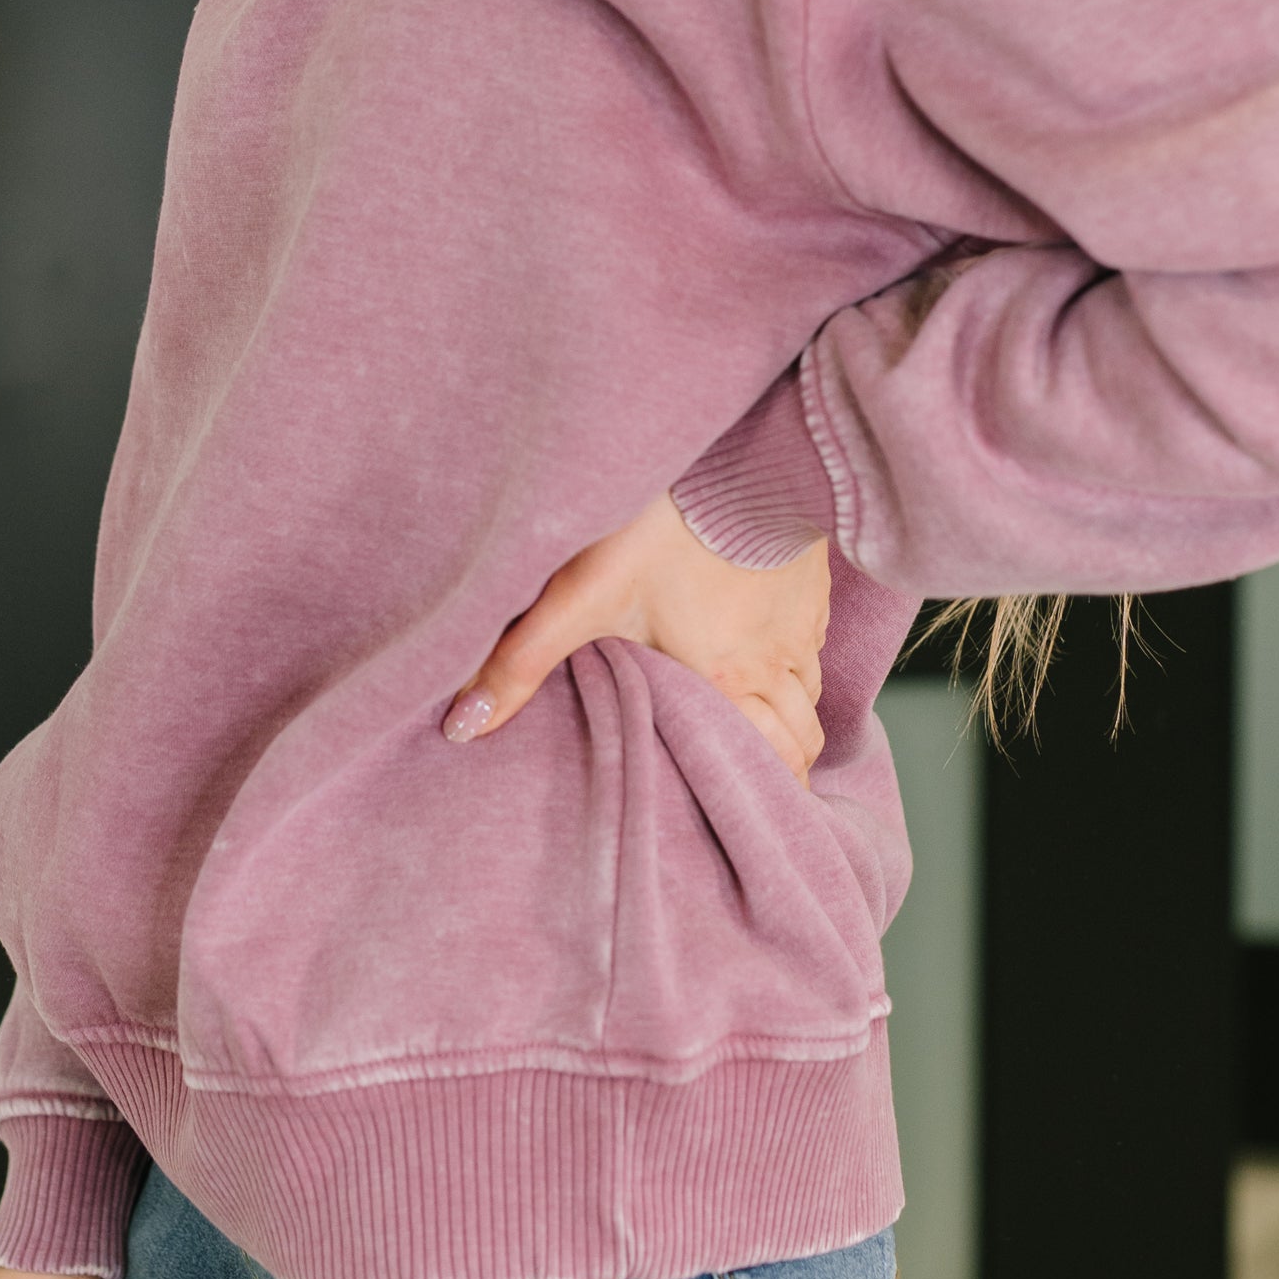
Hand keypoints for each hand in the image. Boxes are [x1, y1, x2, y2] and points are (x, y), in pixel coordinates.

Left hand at [443, 490, 831, 782]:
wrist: (738, 455)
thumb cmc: (665, 527)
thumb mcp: (579, 597)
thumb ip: (521, 664)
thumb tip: (464, 726)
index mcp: (726, 682)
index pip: (773, 762)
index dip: (772, 799)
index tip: (763, 823)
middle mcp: (774, 661)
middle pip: (802, 737)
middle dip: (785, 767)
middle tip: (762, 789)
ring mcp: (799, 621)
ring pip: (809, 691)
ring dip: (791, 715)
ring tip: (763, 730)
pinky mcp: (808, 582)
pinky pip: (814, 642)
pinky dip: (796, 661)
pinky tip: (767, 652)